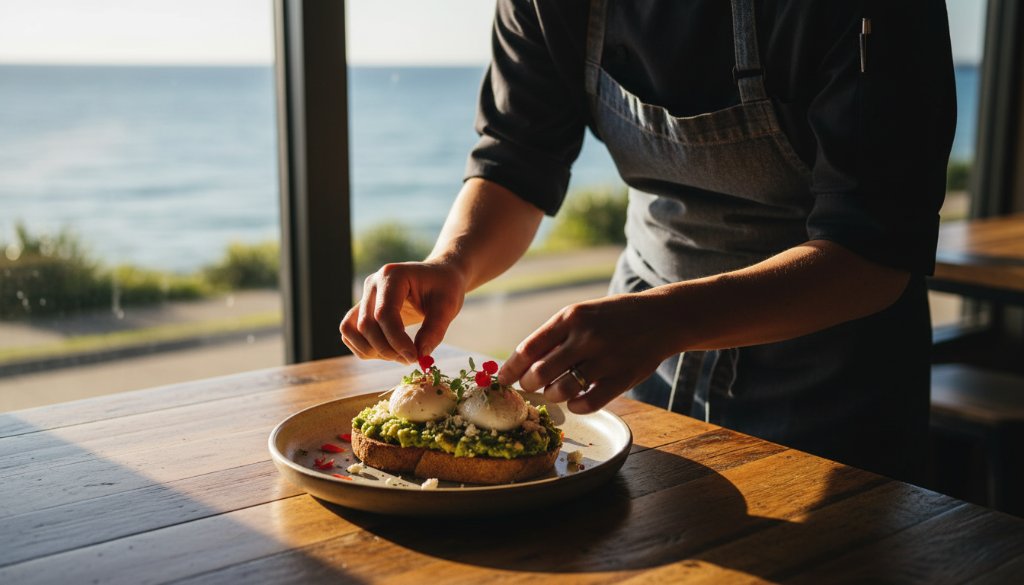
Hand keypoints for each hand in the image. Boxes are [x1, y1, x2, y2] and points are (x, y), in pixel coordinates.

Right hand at [340, 261, 466, 362]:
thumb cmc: (445, 287)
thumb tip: (420, 355)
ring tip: (400, 356)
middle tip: (411, 359)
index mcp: (393, 275)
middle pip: (366, 325)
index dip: (396, 340)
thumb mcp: (448, 306)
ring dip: (372, 350)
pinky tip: (389, 352)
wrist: (439, 277)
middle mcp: (373, 284)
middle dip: (387, 349)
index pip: (384, 314)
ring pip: (351, 330)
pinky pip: (350, 333)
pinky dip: (365, 348)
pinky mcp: (362, 309)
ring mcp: (364, 296)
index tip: (414, 357)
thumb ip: (435, 330)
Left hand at [497, 292, 679, 413]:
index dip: (510, 369)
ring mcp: (605, 358)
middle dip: (528, 386)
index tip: (502, 381)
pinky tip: (575, 400)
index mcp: (570, 317)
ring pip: (560, 390)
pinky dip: (575, 406)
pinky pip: (587, 403)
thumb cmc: (612, 317)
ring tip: (555, 391)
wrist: (662, 318)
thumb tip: (520, 364)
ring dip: (552, 396)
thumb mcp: (581, 313)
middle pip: (539, 373)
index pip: (528, 349)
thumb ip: (553, 336)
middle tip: (530, 388)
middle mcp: (586, 336)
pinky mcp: (622, 378)